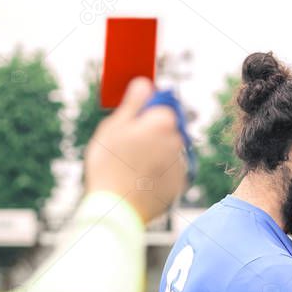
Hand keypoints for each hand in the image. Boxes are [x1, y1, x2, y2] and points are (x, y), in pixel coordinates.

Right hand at [84, 77, 187, 222]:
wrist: (117, 208)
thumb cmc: (109, 165)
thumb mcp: (114, 128)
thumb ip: (134, 104)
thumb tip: (145, 83)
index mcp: (163, 121)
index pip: (162, 107)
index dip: (145, 115)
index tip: (130, 126)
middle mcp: (178, 141)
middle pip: (166, 130)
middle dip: (151, 135)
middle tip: (126, 150)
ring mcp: (181, 164)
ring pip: (167, 152)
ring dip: (155, 155)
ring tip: (131, 169)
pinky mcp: (180, 185)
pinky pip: (169, 173)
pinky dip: (158, 175)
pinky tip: (139, 182)